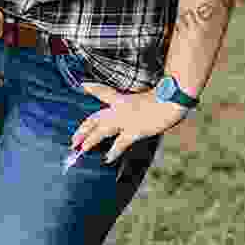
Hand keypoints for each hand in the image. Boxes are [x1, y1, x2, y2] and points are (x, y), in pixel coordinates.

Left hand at [70, 82, 188, 163]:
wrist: (171, 99)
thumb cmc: (164, 96)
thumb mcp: (148, 95)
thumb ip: (137, 102)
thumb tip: (139, 108)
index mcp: (122, 98)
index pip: (103, 92)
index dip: (93, 88)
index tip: (83, 85)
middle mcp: (120, 108)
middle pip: (95, 118)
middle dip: (83, 130)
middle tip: (73, 141)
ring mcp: (126, 119)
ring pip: (102, 130)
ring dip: (91, 140)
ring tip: (81, 148)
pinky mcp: (134, 130)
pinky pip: (120, 143)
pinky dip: (113, 152)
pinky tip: (107, 159)